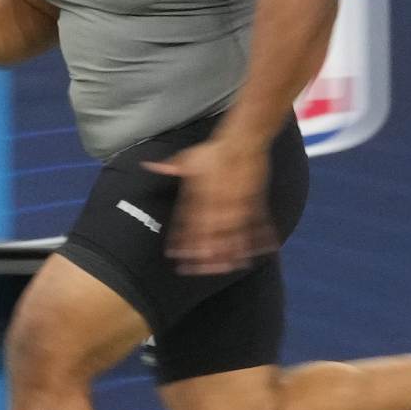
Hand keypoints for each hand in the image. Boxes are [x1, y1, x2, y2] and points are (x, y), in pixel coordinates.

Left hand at [143, 138, 275, 274]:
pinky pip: (258, 223)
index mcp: (200, 194)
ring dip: (232, 251)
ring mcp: (238, 203)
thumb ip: (171, 166)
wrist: (243, 139)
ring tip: (230, 267)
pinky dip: (261, 237)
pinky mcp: (255, 201)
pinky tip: (261, 252)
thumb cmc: (214, 150)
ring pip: (234, 232)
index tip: (177, 255)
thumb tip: (148, 166)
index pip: (188, 221)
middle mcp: (218, 202)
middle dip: (207, 252)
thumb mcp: (189, 157)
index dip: (182, 239)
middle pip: (211, 232)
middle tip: (203, 270)